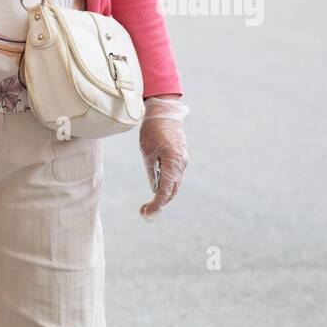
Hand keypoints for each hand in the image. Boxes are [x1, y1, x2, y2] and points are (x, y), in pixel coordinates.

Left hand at [139, 96, 188, 217]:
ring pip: (175, 184)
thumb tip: (155, 189)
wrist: (164, 112)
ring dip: (163, 196)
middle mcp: (181, 164)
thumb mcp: (147, 152)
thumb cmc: (152, 130)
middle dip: (159, 203)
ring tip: (148, 205)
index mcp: (172, 163)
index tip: (147, 213)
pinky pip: (175, 176)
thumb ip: (152, 172)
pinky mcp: (181, 158)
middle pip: (172, 191)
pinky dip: (167, 185)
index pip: (165, 190)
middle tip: (144, 212)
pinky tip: (157, 190)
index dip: (157, 204)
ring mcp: (182, 161)